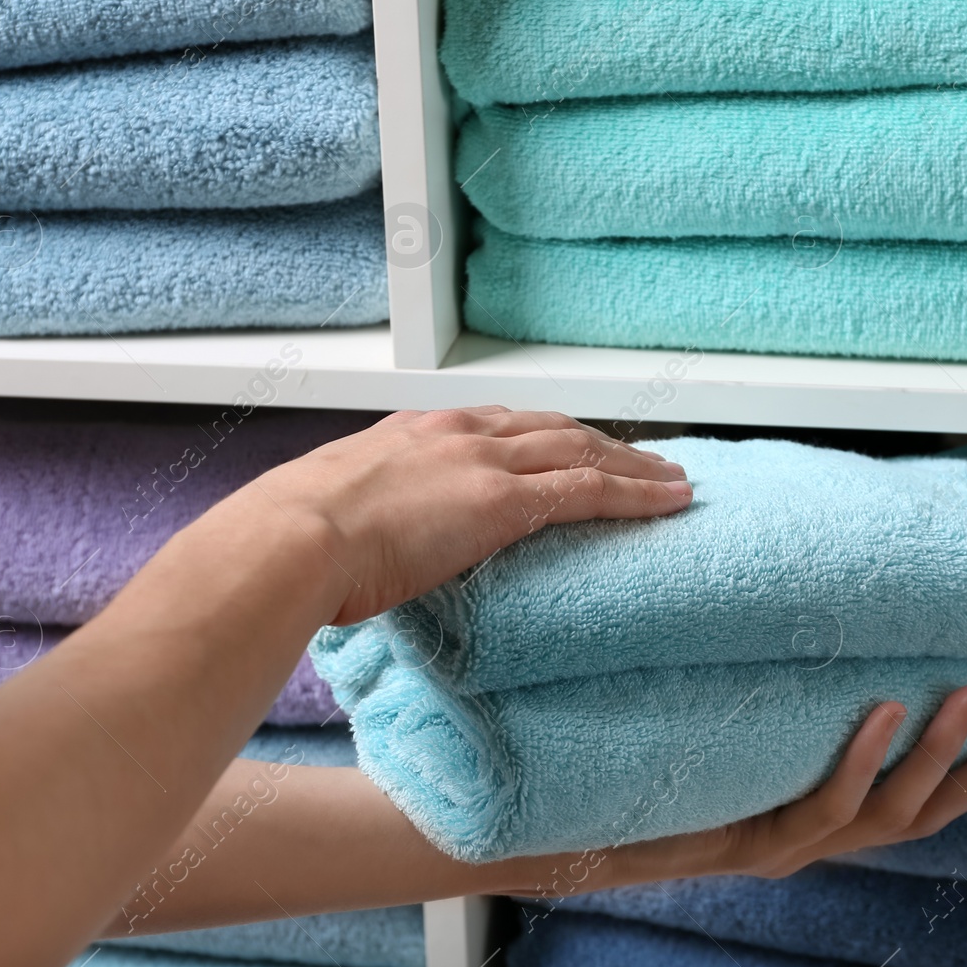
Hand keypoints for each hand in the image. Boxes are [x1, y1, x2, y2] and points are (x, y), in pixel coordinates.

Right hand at [254, 407, 692, 626]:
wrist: (293, 536)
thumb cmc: (294, 535)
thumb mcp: (336, 507)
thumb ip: (369, 512)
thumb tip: (365, 542)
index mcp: (419, 431)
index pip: (504, 425)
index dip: (548, 435)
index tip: (574, 446)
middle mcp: (461, 433)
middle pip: (555, 429)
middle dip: (604, 443)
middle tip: (645, 458)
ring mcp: (486, 462)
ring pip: (583, 452)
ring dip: (635, 465)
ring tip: (674, 480)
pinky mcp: (505, 501)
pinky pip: (589, 492)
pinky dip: (637, 495)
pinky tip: (671, 502)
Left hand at [495, 686, 966, 895]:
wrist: (553, 824)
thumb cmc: (636, 772)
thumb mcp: (716, 729)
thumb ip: (763, 697)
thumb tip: (797, 615)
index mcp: (804, 814)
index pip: (911, 801)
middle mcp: (800, 840)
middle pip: (915, 820)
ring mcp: (773, 849)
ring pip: (877, 816)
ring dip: (928, 759)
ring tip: (962, 700)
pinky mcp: (737, 845)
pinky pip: (812, 811)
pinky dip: (853, 762)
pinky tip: (877, 717)